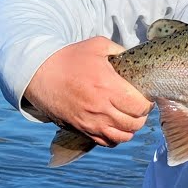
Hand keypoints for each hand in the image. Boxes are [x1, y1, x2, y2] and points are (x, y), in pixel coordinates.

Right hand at [23, 36, 152, 147]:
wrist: (40, 74)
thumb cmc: (69, 58)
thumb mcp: (97, 45)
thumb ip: (119, 50)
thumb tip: (133, 57)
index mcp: (107, 86)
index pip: (140, 106)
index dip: (147, 102)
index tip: (144, 96)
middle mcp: (101, 107)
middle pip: (135, 123)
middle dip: (141, 115)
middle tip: (138, 106)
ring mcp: (91, 121)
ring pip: (123, 136)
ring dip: (131, 128)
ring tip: (128, 117)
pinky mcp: (82, 129)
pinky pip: (107, 142)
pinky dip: (116, 138)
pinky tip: (115, 126)